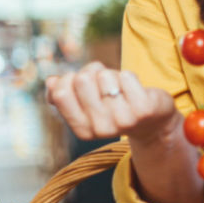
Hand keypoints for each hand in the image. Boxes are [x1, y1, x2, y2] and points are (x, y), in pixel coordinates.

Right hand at [45, 62, 178, 141]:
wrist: (153, 123)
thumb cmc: (116, 107)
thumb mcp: (88, 105)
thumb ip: (67, 95)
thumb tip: (51, 82)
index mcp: (82, 129)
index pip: (60, 93)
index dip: (68, 78)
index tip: (80, 81)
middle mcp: (101, 128)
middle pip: (82, 80)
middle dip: (93, 73)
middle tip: (106, 82)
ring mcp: (123, 120)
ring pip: (105, 76)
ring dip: (113, 75)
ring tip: (122, 88)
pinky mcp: (143, 109)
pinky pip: (126, 76)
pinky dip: (129, 76)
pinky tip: (136, 89)